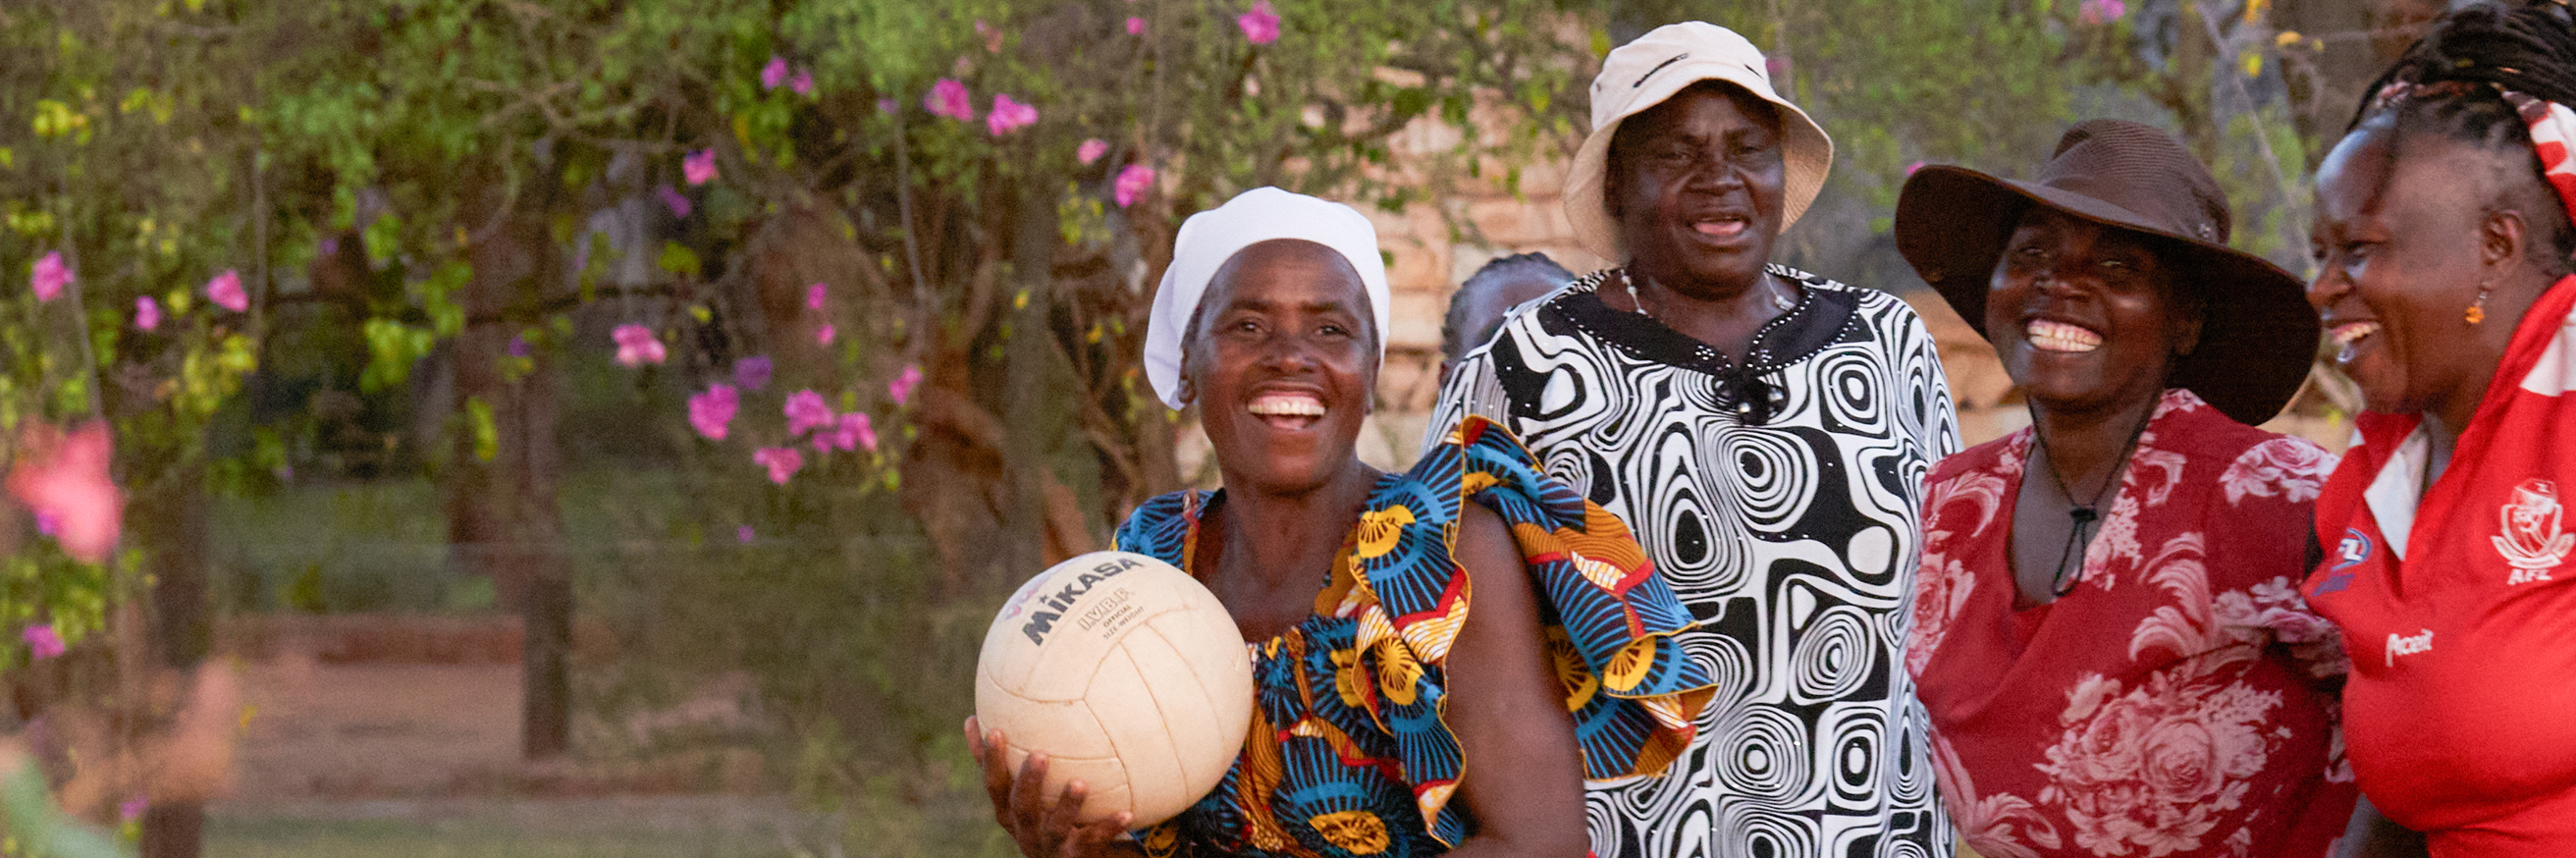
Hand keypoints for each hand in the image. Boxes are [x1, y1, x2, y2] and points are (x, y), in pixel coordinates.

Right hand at [967, 717, 1138, 857]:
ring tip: (1080, 783)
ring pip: (1055, 828)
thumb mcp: (1022, 790)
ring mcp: (1051, 845)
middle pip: (1021, 807)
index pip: (994, 784)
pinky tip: (1127, 814)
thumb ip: (1005, 759)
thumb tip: (973, 716)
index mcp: (1009, 811)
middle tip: (1039, 755)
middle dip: (1028, 782)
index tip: (994, 730)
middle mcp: (1025, 830)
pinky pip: (1094, 840)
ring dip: (1067, 806)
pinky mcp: (1077, 856)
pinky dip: (1109, 827)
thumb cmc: (1043, 812)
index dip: (990, 760)